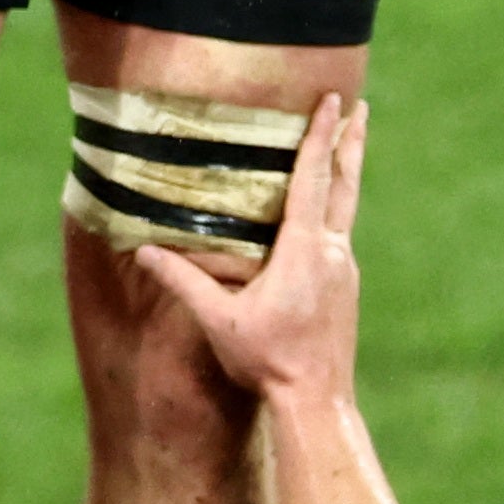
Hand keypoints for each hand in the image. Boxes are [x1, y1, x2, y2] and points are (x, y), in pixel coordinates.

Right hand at [133, 99, 364, 400]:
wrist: (318, 402)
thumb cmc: (267, 361)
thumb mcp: (220, 320)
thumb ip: (184, 282)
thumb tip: (144, 251)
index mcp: (304, 250)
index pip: (313, 179)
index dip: (319, 136)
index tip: (332, 101)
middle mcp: (331, 252)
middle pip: (344, 184)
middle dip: (350, 143)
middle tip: (359, 107)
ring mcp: (343, 270)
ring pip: (345, 209)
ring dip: (345, 173)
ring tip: (345, 146)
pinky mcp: (346, 288)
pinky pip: (340, 235)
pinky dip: (335, 208)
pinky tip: (323, 216)